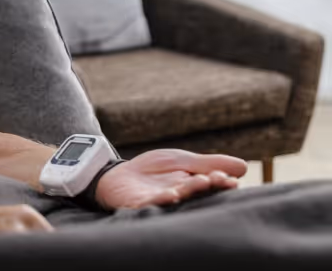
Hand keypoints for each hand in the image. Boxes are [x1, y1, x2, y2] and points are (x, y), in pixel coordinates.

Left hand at [95, 149, 246, 209]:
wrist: (120, 175)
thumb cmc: (154, 171)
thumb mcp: (183, 160)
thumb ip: (209, 163)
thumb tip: (244, 167)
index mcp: (192, 185)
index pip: (210, 185)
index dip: (221, 182)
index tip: (232, 180)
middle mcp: (179, 195)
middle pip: (197, 192)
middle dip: (208, 185)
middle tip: (217, 178)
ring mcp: (159, 200)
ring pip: (177, 198)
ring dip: (189, 191)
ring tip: (199, 182)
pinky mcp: (139, 204)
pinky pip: (151, 204)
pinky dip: (161, 200)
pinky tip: (171, 194)